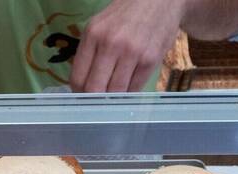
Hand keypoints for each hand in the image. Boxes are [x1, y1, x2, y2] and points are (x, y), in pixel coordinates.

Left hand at [70, 0, 185, 92]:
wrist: (159, 0)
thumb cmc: (126, 14)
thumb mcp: (99, 26)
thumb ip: (89, 52)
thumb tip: (82, 84)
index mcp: (93, 34)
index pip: (78, 78)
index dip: (79, 93)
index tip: (83, 96)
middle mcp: (110, 44)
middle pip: (95, 89)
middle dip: (95, 100)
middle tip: (98, 99)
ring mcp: (132, 53)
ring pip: (115, 93)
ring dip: (113, 97)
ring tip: (114, 91)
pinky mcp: (150, 60)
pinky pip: (134, 89)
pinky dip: (129, 92)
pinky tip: (129, 84)